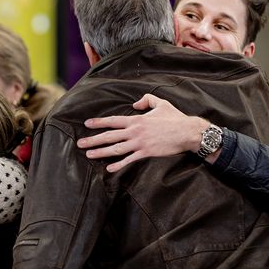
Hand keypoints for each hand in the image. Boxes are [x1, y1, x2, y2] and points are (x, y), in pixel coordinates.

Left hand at [77, 94, 206, 172]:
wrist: (187, 132)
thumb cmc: (175, 118)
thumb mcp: (160, 103)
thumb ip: (146, 100)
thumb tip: (135, 104)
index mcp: (137, 119)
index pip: (113, 121)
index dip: (99, 122)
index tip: (87, 124)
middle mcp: (135, 131)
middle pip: (110, 136)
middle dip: (93, 139)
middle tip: (80, 143)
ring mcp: (140, 143)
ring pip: (116, 149)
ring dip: (101, 152)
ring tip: (89, 155)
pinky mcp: (146, 153)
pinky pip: (129, 160)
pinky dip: (118, 165)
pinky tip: (109, 168)